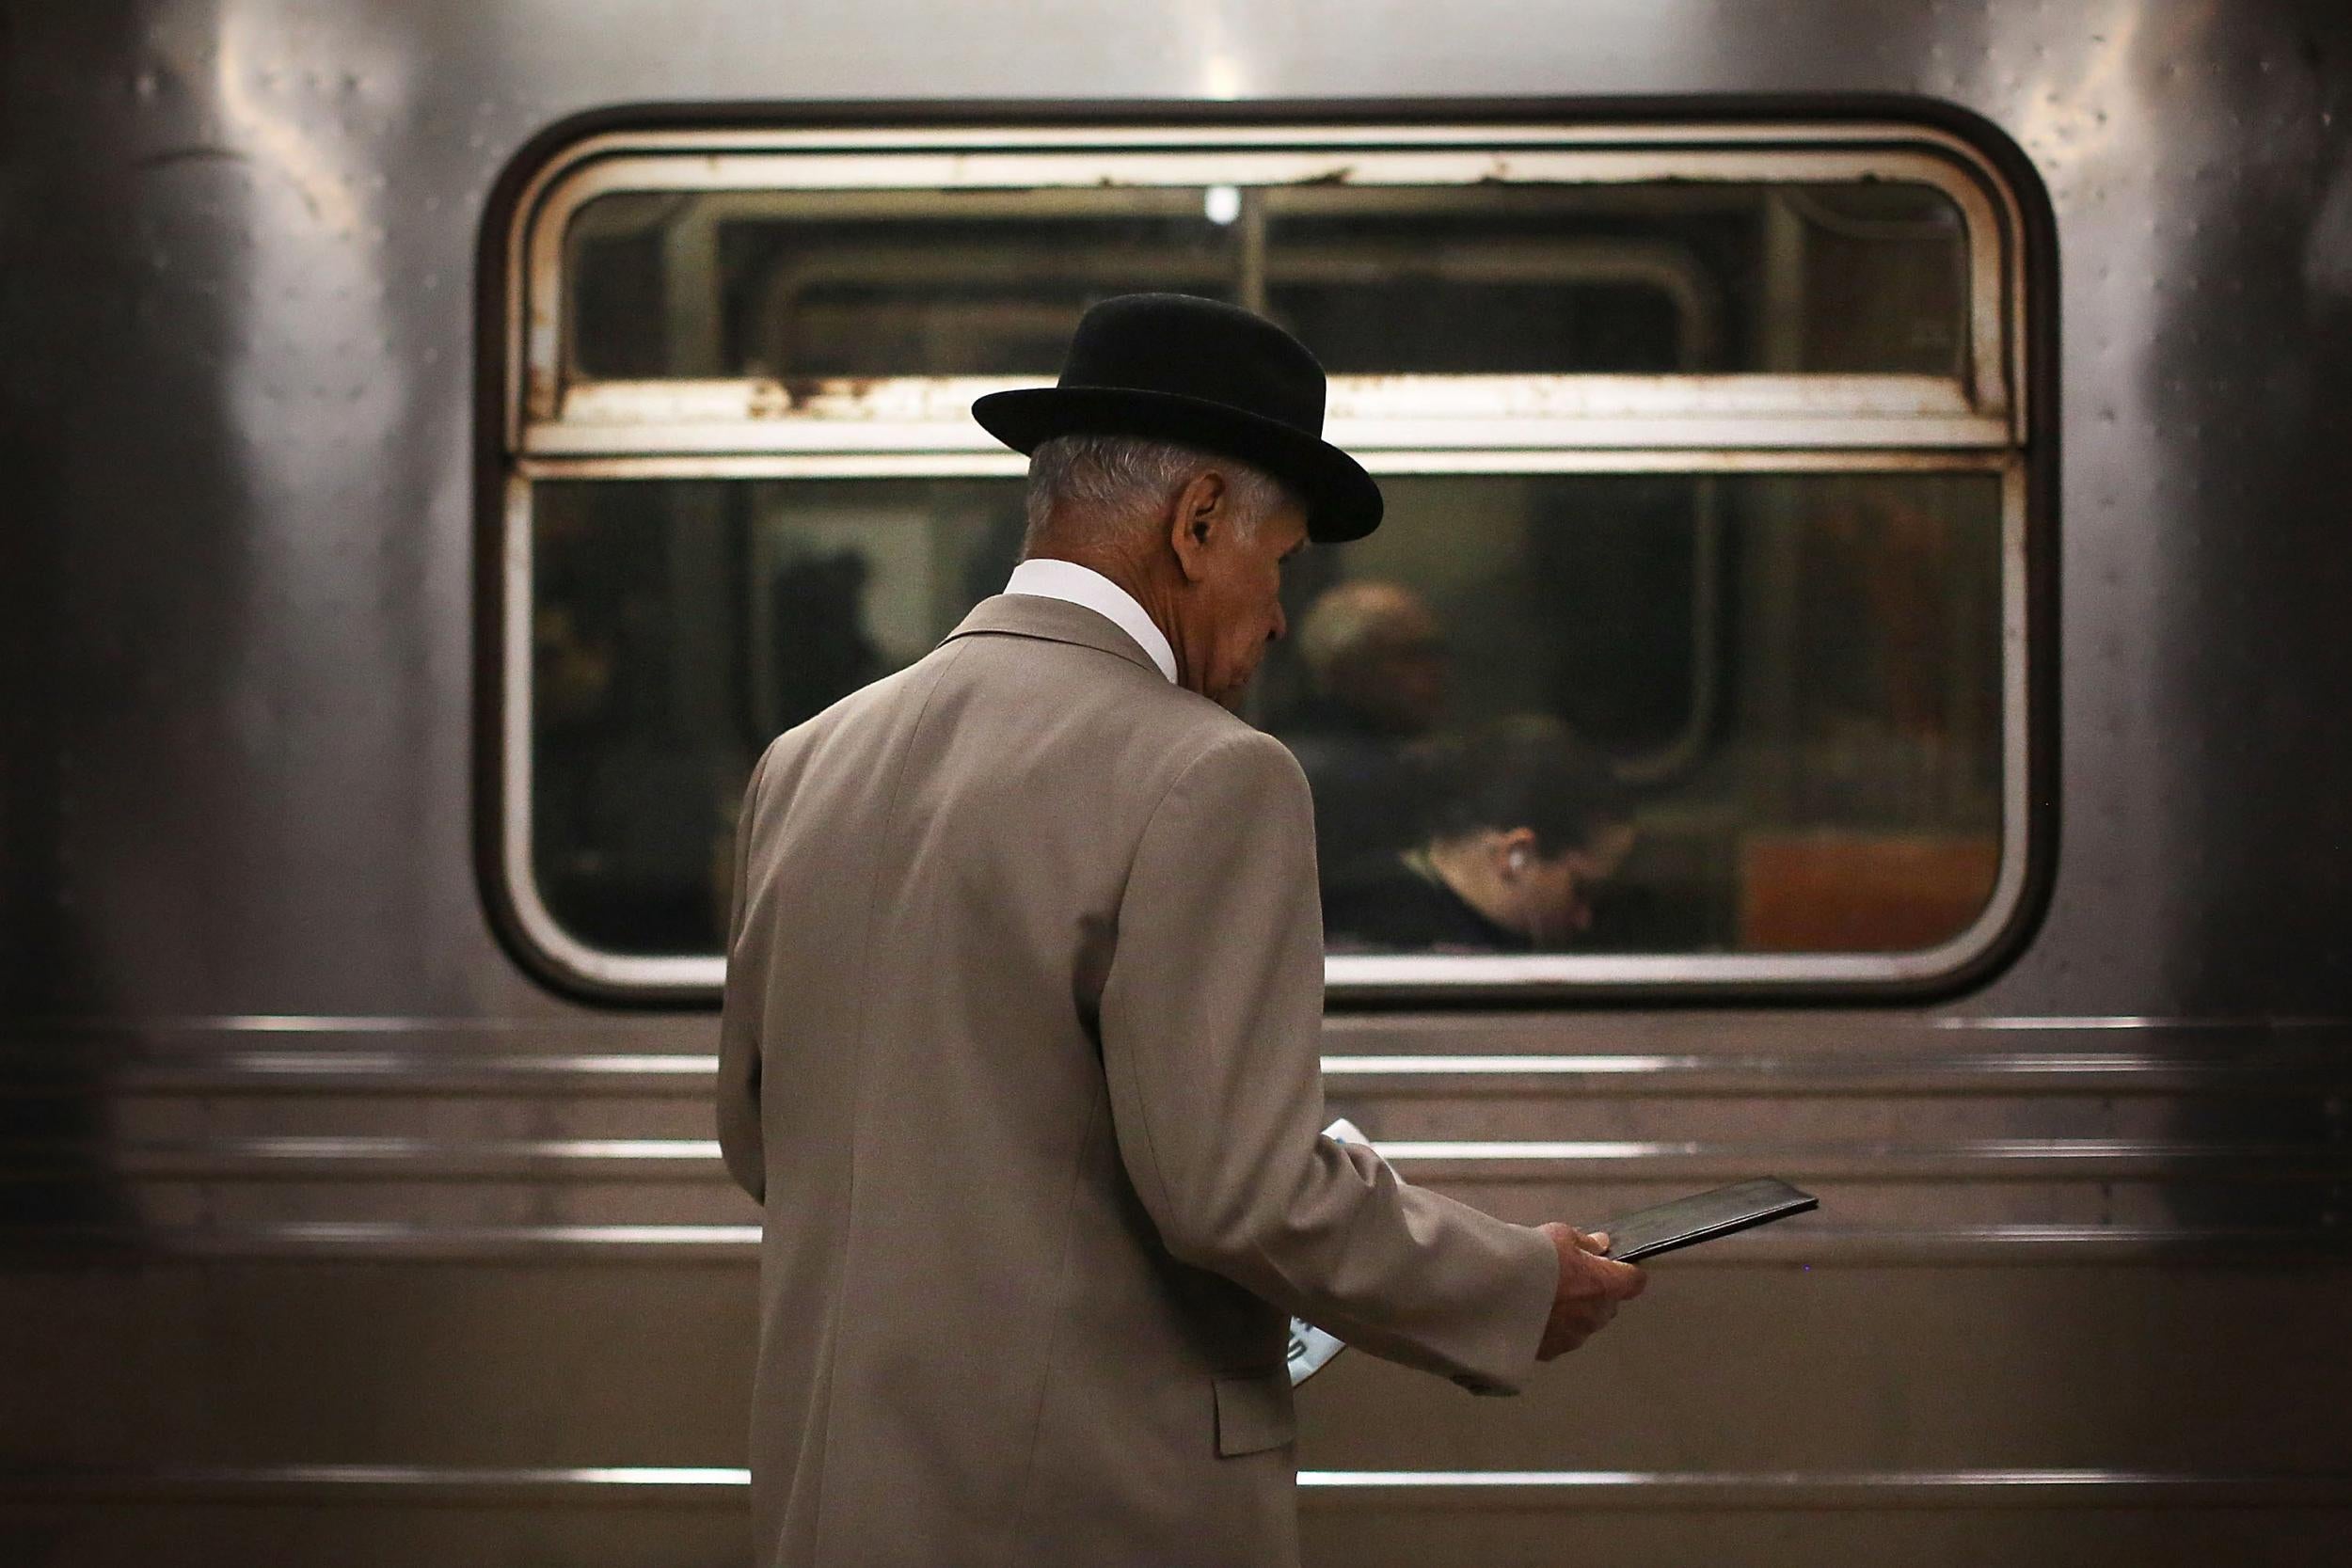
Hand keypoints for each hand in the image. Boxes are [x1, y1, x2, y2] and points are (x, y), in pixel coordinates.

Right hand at [1535, 1224, 1646, 1359]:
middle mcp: (1596, 1316)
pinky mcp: (1551, 1352)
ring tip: (1545, 1297)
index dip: (1624, 1272)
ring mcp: (1574, 1337)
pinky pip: (1560, 1338)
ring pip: (1584, 1323)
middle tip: (1570, 1276)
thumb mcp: (1559, 1236)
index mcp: (1605, 1285)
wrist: (1494, 1292)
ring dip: (1574, 1312)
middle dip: (1596, 1293)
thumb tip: (1600, 1245)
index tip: (1609, 1264)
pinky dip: (1553, 1327)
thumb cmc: (1532, 1259)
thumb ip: (1584, 1242)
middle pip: (1608, 1304)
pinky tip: (1530, 1313)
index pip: (1634, 1282)